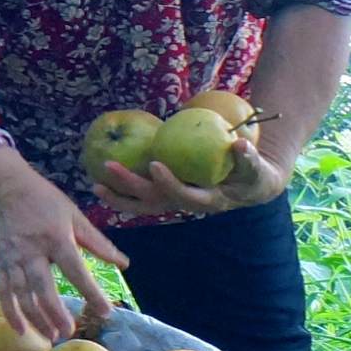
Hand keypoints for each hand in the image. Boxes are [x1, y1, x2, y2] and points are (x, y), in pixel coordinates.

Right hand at [0, 150, 126, 328]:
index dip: (91, 292)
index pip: (75, 270)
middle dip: (56, 312)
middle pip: (43, 287)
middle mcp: (32, 250)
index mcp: (56, 237)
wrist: (7, 188)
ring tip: (51, 335)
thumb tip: (124, 264)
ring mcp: (12, 258)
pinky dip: (10, 312)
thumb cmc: (46, 202)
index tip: (105, 312)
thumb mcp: (76, 216)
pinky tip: (21, 331)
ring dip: (35, 318)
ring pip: (21, 294)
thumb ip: (98, 243)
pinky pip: (3, 292)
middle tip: (70, 331)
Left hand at [94, 140, 288, 217]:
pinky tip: (103, 181)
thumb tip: (239, 144)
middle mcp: (186, 205)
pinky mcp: (167, 197)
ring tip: (95, 186)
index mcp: (207, 201)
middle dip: (130, 186)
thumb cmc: (253, 174)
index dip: (170, 183)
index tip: (155, 164)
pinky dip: (123, 193)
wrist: (249, 186)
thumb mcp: (255, 168)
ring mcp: (175, 203)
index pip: (184, 195)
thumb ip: (248, 158)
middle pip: (154, 201)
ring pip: (143, 205)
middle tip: (108, 166)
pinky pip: (142, 198)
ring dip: (119, 198)